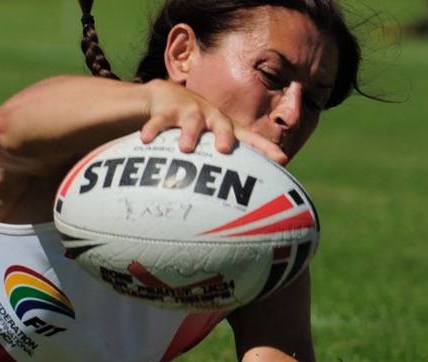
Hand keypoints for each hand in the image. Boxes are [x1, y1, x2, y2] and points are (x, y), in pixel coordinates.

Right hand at [139, 80, 288, 165]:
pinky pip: (159, 121)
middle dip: (224, 136)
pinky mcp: (167, 111)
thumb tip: (235, 199)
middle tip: (225, 149)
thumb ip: (220, 165)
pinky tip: (145, 140)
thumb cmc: (194, 128)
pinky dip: (153, 129)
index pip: (250, 138)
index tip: (282, 160)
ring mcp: (189, 113)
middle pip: (223, 124)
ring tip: (185, 148)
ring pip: (192, 122)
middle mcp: (211, 118)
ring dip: (190, 134)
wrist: (166, 96)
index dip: (265, 148)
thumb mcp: (209, 142)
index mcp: (225, 128)